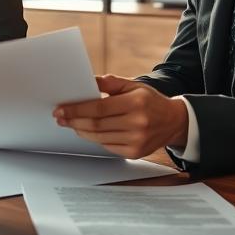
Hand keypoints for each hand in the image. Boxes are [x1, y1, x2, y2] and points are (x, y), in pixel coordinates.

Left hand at [53, 74, 187, 158]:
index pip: (98, 108)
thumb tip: (88, 81)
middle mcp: (137, 123)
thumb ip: (110, 83)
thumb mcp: (133, 85)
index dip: (76, 109)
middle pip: (96, 125)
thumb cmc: (150, 101)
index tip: (61, 108)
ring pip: (99, 138)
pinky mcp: (135, 153)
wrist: (174, 122)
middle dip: (73, 120)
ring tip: (71, 123)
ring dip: (81, 130)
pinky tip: (88, 131)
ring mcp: (137, 140)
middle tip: (60, 117)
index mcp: (136, 103)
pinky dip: (95, 139)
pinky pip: (107, 146)